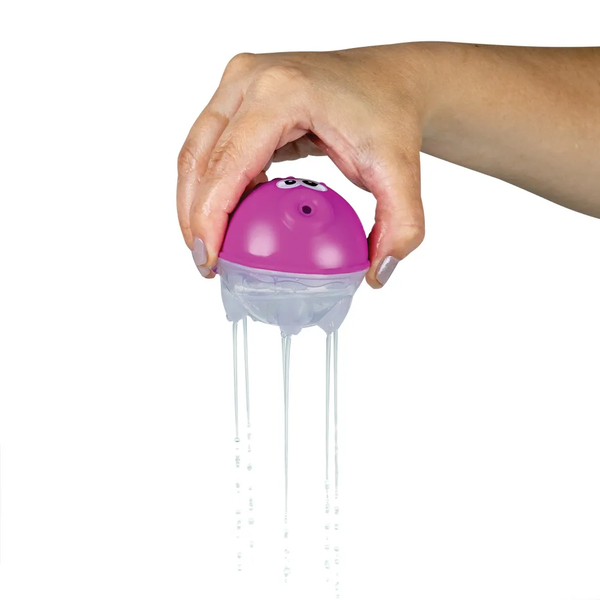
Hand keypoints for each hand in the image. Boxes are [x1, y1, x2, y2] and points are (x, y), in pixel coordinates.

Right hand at [177, 45, 429, 286]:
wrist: (392, 80)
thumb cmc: (390, 114)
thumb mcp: (401, 173)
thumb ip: (401, 227)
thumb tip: (375, 275)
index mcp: (282, 91)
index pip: (228, 162)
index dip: (209, 217)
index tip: (211, 261)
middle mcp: (251, 79)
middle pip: (199, 158)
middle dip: (194, 217)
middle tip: (207, 264)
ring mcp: (241, 82)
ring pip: (197, 151)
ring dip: (196, 203)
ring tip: (212, 247)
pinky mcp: (240, 95)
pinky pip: (213, 146)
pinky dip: (214, 186)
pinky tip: (231, 218)